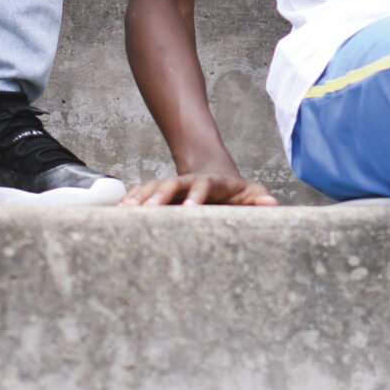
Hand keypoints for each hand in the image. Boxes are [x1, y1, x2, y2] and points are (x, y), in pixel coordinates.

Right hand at [121, 169, 277, 206]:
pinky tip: (117, 214)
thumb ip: (259, 199)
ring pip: (152, 188)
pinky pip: (141, 195)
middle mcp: (187, 182)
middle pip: (171, 184)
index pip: (202, 186)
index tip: (191, 209)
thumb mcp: (249, 193)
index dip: (196, 196)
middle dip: (159, 197)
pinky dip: (130, 202)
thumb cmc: (233, 192)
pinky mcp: (158, 193)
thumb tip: (273, 204)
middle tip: (148, 211)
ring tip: (126, 212)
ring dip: (140, 198)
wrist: (213, 175)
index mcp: (210, 183)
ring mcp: (171, 186)